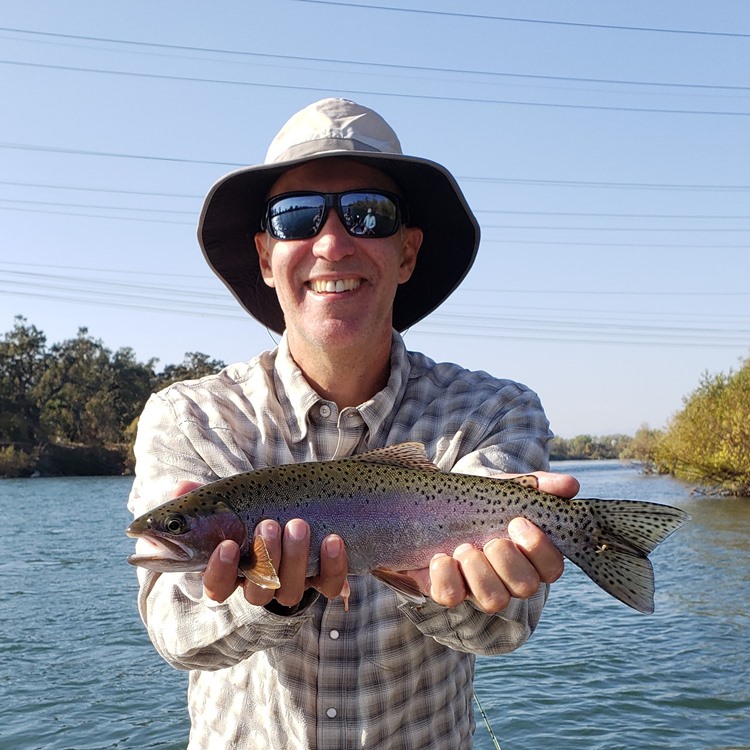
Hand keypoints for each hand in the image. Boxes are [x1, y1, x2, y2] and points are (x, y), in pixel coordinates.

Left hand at [405, 471, 577, 612]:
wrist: (437, 502)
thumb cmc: (482, 499)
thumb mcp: (507, 487)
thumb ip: (538, 484)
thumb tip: (570, 485)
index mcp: (531, 556)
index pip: (552, 567)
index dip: (538, 549)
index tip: (517, 522)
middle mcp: (510, 579)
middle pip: (525, 588)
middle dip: (507, 561)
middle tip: (491, 540)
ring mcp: (479, 588)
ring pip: (493, 600)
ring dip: (478, 571)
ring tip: (463, 548)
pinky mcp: (448, 590)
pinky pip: (450, 597)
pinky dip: (446, 577)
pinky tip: (442, 557)